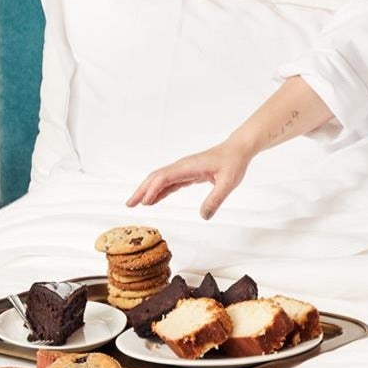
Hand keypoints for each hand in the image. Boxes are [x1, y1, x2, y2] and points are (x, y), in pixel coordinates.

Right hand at [125, 140, 251, 219]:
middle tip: (129, 205)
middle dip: (141, 190)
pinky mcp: (188, 173)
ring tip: (136, 204)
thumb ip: (216, 199)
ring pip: (161, 180)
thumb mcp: (229, 183)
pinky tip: (153, 200)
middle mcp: (183, 166)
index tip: (144, 202)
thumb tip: (204, 216)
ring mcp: (184, 170)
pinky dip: (159, 191)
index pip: (165, 177)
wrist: (238, 150)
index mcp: (189, 166)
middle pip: (156, 177)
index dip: (153, 189)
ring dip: (147, 191)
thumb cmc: (233, 163)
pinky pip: (170, 183)